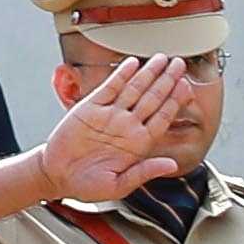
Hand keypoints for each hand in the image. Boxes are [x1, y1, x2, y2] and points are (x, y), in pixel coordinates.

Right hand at [35, 53, 217, 199]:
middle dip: (167, 80)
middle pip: (152, 98)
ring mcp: (110, 114)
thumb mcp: (118, 186)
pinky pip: (109, 88)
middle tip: (179, 63)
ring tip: (161, 58)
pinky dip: (120, 75)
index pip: (162, 118)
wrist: (57, 175)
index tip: (186, 87)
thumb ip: (144, 172)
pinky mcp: (90, 107)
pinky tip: (132, 63)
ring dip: (148, 73)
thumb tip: (171, 164)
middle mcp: (127, 125)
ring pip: (134, 89)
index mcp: (138, 144)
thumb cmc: (88, 185)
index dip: (174, 102)